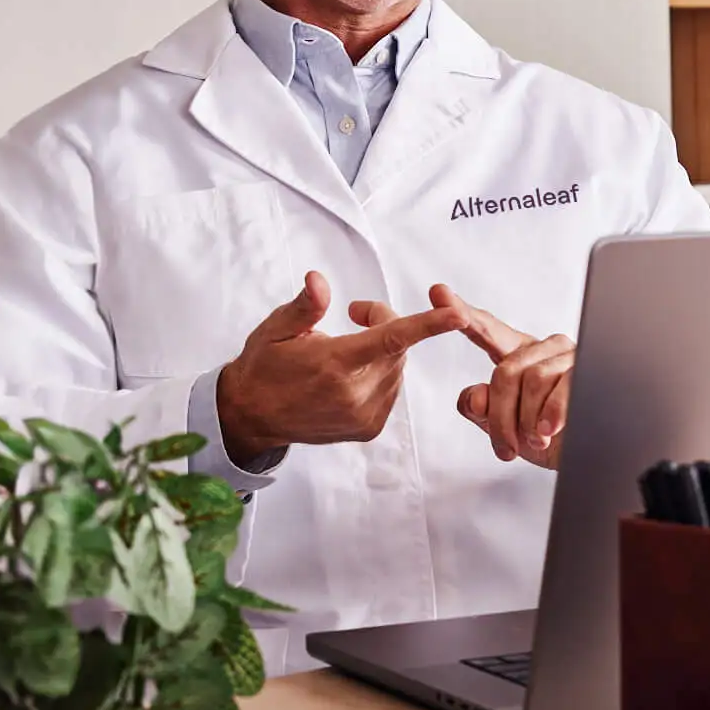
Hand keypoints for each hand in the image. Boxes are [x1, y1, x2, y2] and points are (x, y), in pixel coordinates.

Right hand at [216, 271, 466, 466]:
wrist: (252, 416)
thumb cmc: (264, 366)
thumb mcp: (276, 329)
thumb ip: (305, 306)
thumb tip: (318, 280)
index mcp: (333, 363)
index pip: (391, 338)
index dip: (428, 326)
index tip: (458, 315)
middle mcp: (353, 393)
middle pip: (397, 347)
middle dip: (384, 324)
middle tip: (355, 313)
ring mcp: (363, 415)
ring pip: (396, 368)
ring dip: (383, 351)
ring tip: (345, 348)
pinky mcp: (368, 428)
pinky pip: (390, 389)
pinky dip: (379, 374)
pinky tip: (349, 375)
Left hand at [440, 285, 573, 468]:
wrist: (595, 457)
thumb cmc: (552, 440)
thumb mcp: (509, 429)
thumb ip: (483, 410)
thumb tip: (475, 394)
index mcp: (520, 356)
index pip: (487, 331)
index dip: (462, 312)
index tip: (437, 293)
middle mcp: (545, 349)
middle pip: (506, 372)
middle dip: (501, 417)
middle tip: (505, 448)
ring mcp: (570, 356)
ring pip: (532, 380)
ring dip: (529, 421)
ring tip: (536, 441)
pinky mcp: (590, 369)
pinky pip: (560, 388)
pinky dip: (551, 415)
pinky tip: (549, 431)